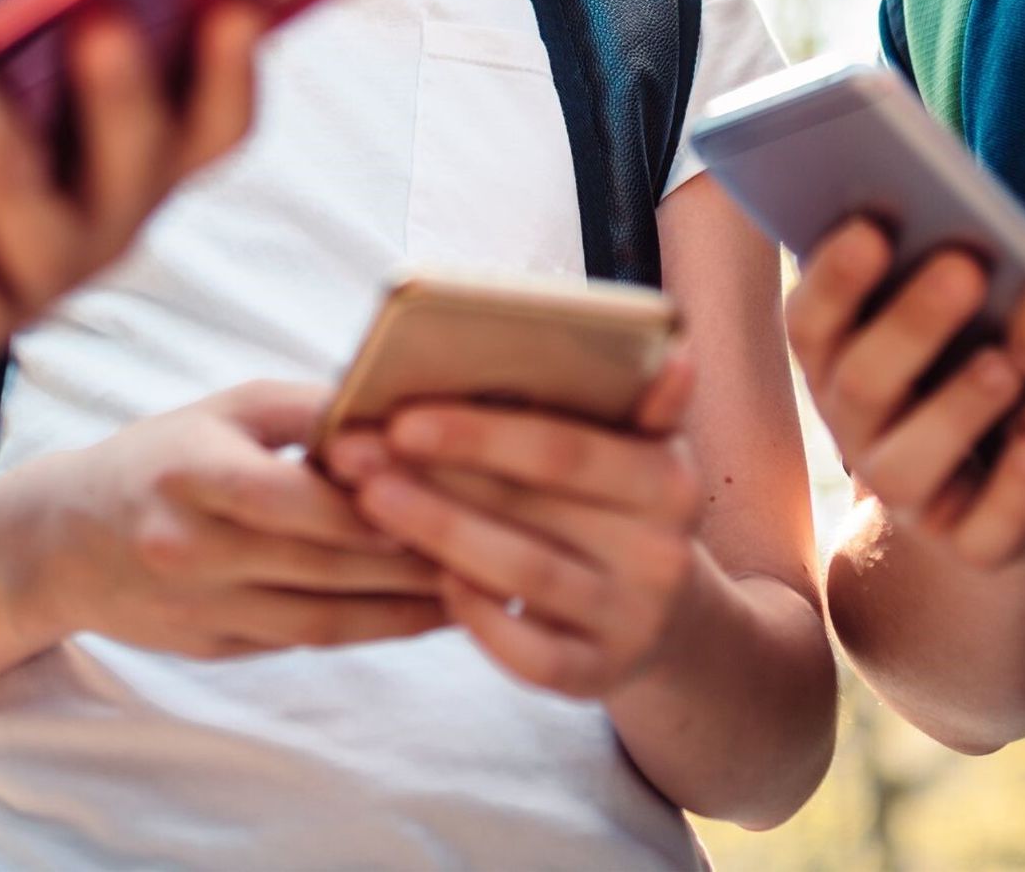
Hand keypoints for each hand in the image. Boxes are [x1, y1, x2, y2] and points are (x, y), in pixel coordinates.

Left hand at [0, 0, 262, 377]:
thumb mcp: (20, 75)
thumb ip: (61, 34)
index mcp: (149, 158)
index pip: (220, 122)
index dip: (236, 64)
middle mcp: (118, 221)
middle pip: (144, 165)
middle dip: (125, 92)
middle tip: (103, 19)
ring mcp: (50, 279)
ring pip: (47, 227)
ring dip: (12, 158)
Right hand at [14, 382, 447, 657]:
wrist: (64, 541)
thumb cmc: (161, 455)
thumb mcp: (225, 409)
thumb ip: (309, 410)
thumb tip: (397, 415)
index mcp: (195, 474)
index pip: (301, 498)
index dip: (376, 501)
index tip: (451, 491)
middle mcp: (194, 549)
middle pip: (323, 565)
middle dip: (411, 558)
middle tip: (491, 544)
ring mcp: (202, 608)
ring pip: (323, 619)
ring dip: (405, 609)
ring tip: (476, 590)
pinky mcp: (214, 650)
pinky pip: (305, 643)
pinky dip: (368, 631)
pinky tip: (421, 614)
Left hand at [326, 350, 705, 698]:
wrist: (671, 615)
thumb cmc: (618, 499)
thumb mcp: (636, 442)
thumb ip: (621, 393)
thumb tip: (672, 348)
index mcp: (669, 475)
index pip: (563, 447)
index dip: (479, 433)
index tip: (399, 416)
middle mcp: (662, 551)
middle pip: (530, 506)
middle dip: (432, 476)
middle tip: (352, 453)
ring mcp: (633, 620)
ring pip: (523, 575)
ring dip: (437, 534)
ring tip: (369, 501)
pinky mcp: (602, 676)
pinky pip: (530, 655)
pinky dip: (478, 618)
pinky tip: (432, 581)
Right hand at [786, 219, 1024, 567]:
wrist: (1004, 474)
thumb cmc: (971, 355)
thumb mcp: (945, 314)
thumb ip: (929, 267)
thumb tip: (944, 211)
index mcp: (834, 363)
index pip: (809, 323)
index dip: (833, 278)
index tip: (873, 225)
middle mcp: (855, 430)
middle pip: (858, 384)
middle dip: (909, 323)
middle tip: (963, 266)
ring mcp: (907, 496)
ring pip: (902, 467)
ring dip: (951, 410)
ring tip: (1005, 363)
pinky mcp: (968, 545)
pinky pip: (981, 533)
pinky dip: (1012, 492)